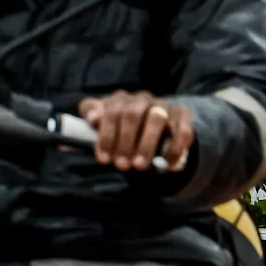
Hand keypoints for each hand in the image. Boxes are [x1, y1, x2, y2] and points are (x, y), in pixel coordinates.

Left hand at [78, 90, 192, 172]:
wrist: (154, 128)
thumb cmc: (122, 131)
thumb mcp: (104, 127)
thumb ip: (91, 123)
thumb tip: (83, 127)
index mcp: (120, 99)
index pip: (111, 112)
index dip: (106, 137)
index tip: (104, 159)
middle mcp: (141, 99)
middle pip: (132, 114)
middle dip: (125, 142)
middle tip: (122, 166)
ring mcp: (163, 105)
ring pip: (157, 118)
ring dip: (147, 144)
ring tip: (140, 166)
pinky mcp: (182, 115)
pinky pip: (182, 129)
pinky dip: (175, 148)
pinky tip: (168, 165)